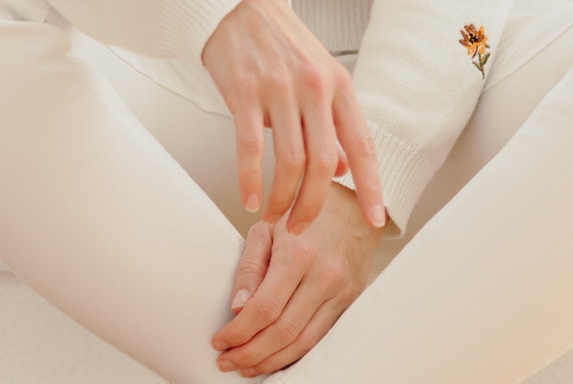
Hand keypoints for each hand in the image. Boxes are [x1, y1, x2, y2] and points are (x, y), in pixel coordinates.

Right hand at [200, 0, 386, 234]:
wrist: (235, 3)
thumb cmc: (277, 41)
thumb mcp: (317, 74)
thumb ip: (331, 122)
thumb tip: (343, 168)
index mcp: (337, 84)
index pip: (362, 144)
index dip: (371, 187)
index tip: (376, 220)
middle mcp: (313, 87)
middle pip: (323, 165)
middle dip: (313, 206)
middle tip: (301, 228)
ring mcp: (278, 89)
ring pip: (290, 162)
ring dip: (282, 200)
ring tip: (273, 216)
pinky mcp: (244, 91)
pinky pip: (251, 148)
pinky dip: (251, 181)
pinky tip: (250, 199)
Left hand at [210, 184, 379, 375]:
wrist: (354, 206)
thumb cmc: (303, 213)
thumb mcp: (267, 227)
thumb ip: (250, 267)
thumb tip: (237, 308)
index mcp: (298, 253)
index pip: (264, 308)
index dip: (239, 332)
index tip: (218, 341)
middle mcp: (324, 276)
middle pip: (283, 332)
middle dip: (250, 354)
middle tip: (227, 361)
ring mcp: (342, 292)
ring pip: (304, 343)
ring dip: (271, 362)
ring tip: (246, 366)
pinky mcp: (352, 303)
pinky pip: (321, 339)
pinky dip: (296, 355)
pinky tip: (275, 359)